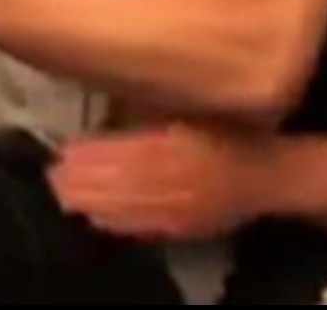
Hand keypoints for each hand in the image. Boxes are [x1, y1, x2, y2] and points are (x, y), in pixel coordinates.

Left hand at [48, 123, 270, 241]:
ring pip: (131, 209)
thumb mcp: (198, 106)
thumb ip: (159, 103)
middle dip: (87, 181)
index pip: (131, 155)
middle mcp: (182, 183)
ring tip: (65, 193)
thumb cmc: (233, 129)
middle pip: (125, 185)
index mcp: (186, 148)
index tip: (66, 150)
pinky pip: (147, 228)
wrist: (272, 172)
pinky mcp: (187, 228)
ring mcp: (184, 212)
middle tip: (54, 173)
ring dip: (95, 203)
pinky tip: (97, 218)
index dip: (97, 155)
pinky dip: (119, 223)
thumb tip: (116, 99)